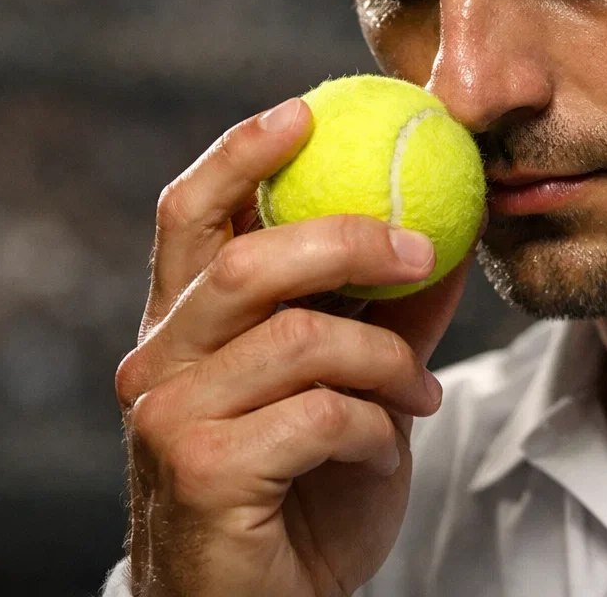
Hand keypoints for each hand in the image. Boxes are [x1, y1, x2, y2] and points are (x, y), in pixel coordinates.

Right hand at [114, 98, 469, 595]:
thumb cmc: (299, 495)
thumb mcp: (347, 388)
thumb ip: (382, 315)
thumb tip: (448, 233)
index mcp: (183, 326)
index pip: (189, 214)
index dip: (241, 154)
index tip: (306, 109)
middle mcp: (158, 361)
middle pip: (248, 262)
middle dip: (347, 240)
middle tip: (421, 245)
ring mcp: (170, 419)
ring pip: (299, 338)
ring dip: (384, 360)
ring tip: (421, 394)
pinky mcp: (202, 473)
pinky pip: (318, 414)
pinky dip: (374, 427)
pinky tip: (384, 453)